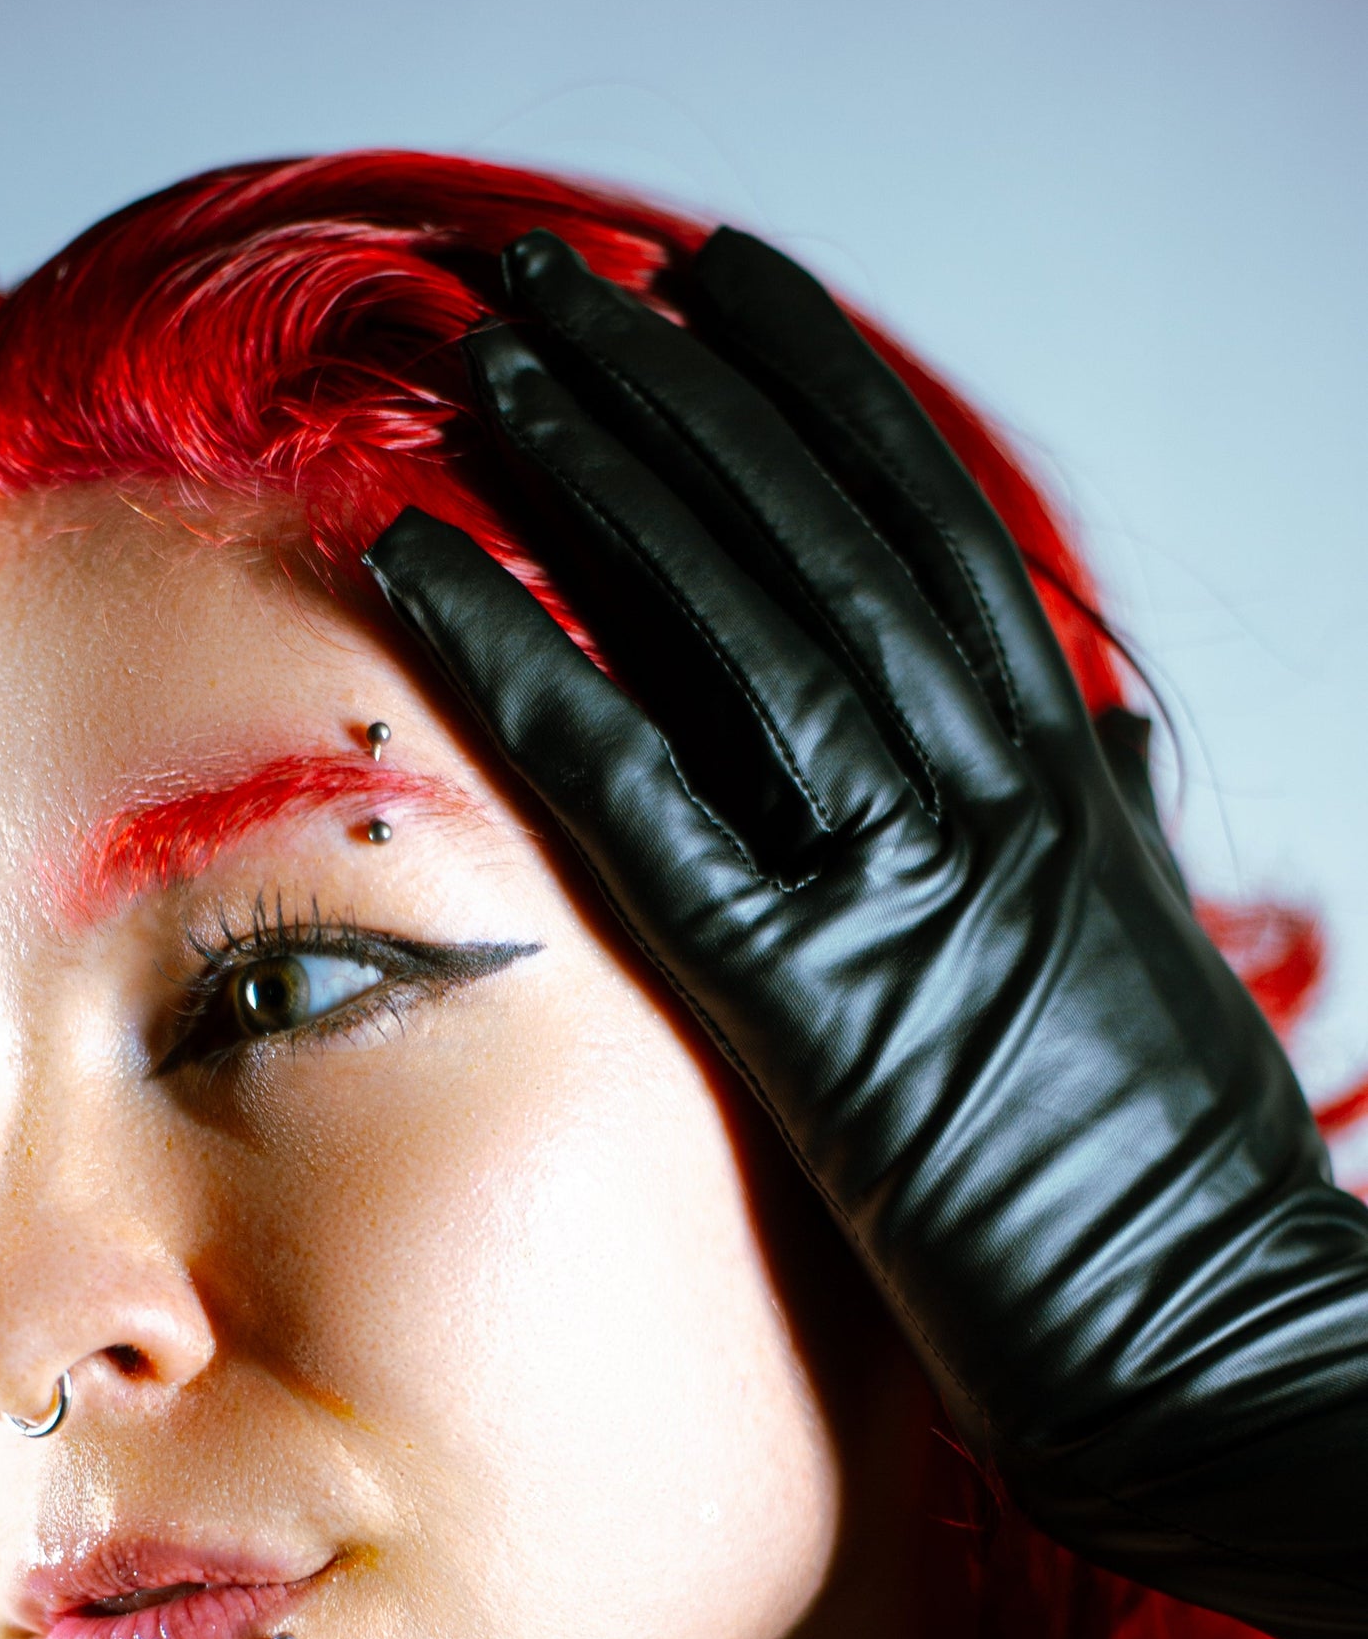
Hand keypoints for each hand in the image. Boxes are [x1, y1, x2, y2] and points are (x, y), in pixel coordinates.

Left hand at [366, 229, 1367, 1638]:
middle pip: (814, 539)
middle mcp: (993, 796)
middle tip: (548, 286)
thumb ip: (1094, 845)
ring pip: (734, 629)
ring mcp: (910, 891)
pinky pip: (643, 807)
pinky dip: (532, 676)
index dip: (817, 397)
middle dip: (677, 396)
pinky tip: (427, 579)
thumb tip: (1086, 754)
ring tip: (483, 363)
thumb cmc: (1170, 1194)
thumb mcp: (1142, 970)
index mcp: (1063, 782)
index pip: (928, 532)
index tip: (722, 291)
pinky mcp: (818, 1010)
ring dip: (602, 480)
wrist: (1212, 1351)